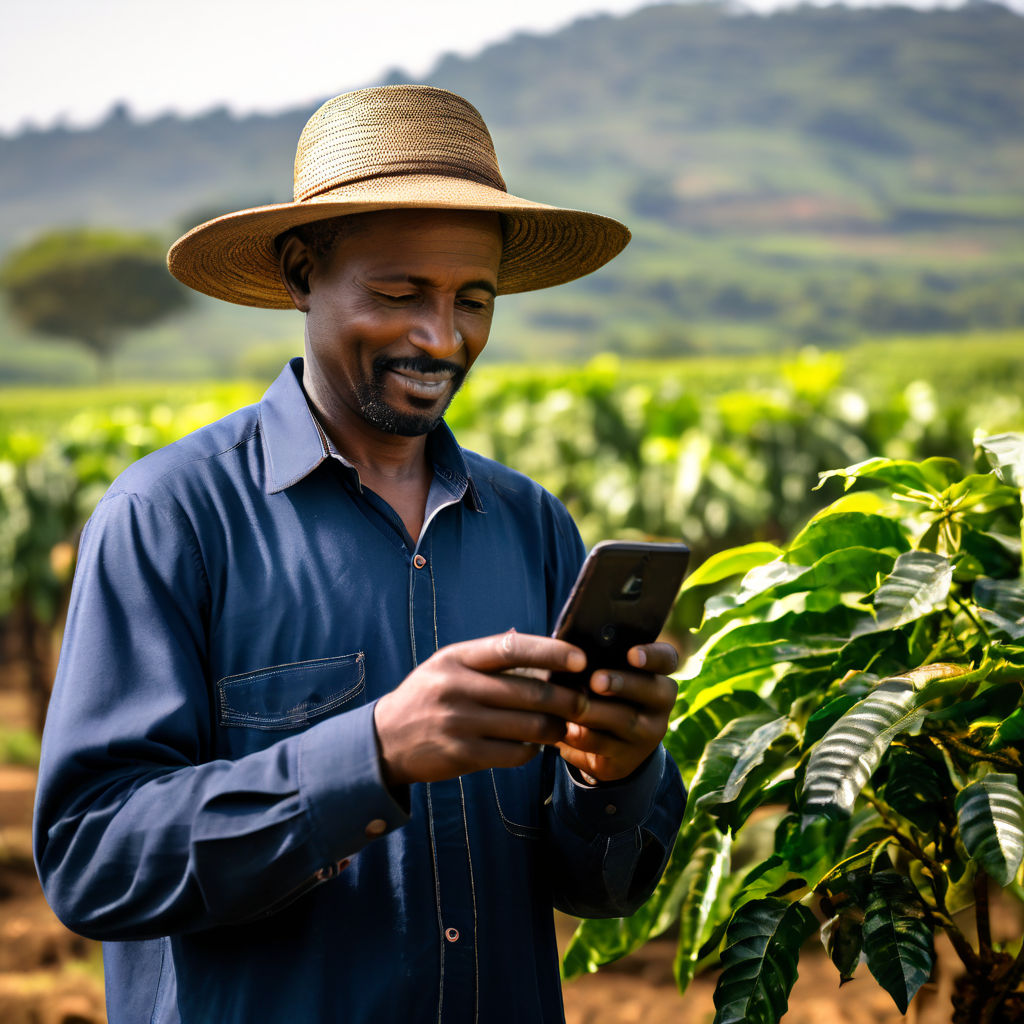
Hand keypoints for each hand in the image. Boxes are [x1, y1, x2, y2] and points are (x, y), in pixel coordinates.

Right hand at [373, 629, 588, 787]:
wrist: (384, 739)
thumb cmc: (428, 695)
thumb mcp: (448, 664)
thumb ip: (488, 656)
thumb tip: (539, 645)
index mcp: (457, 657)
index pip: (512, 648)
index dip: (551, 652)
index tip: (580, 659)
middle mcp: (457, 687)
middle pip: (528, 692)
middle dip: (565, 698)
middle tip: (584, 701)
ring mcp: (459, 723)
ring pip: (527, 726)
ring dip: (554, 728)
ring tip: (564, 725)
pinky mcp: (461, 755)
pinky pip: (513, 754)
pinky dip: (532, 751)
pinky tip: (535, 746)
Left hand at [556, 642, 677, 783]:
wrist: (608, 747)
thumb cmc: (601, 694)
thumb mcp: (605, 676)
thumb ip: (596, 661)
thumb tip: (571, 651)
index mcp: (657, 676)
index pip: (667, 660)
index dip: (653, 656)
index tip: (632, 654)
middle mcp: (659, 706)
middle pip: (649, 692)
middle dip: (621, 684)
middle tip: (596, 681)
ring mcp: (645, 736)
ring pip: (624, 722)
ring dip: (596, 712)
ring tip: (573, 704)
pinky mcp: (624, 761)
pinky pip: (602, 747)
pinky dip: (579, 736)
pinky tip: (562, 727)